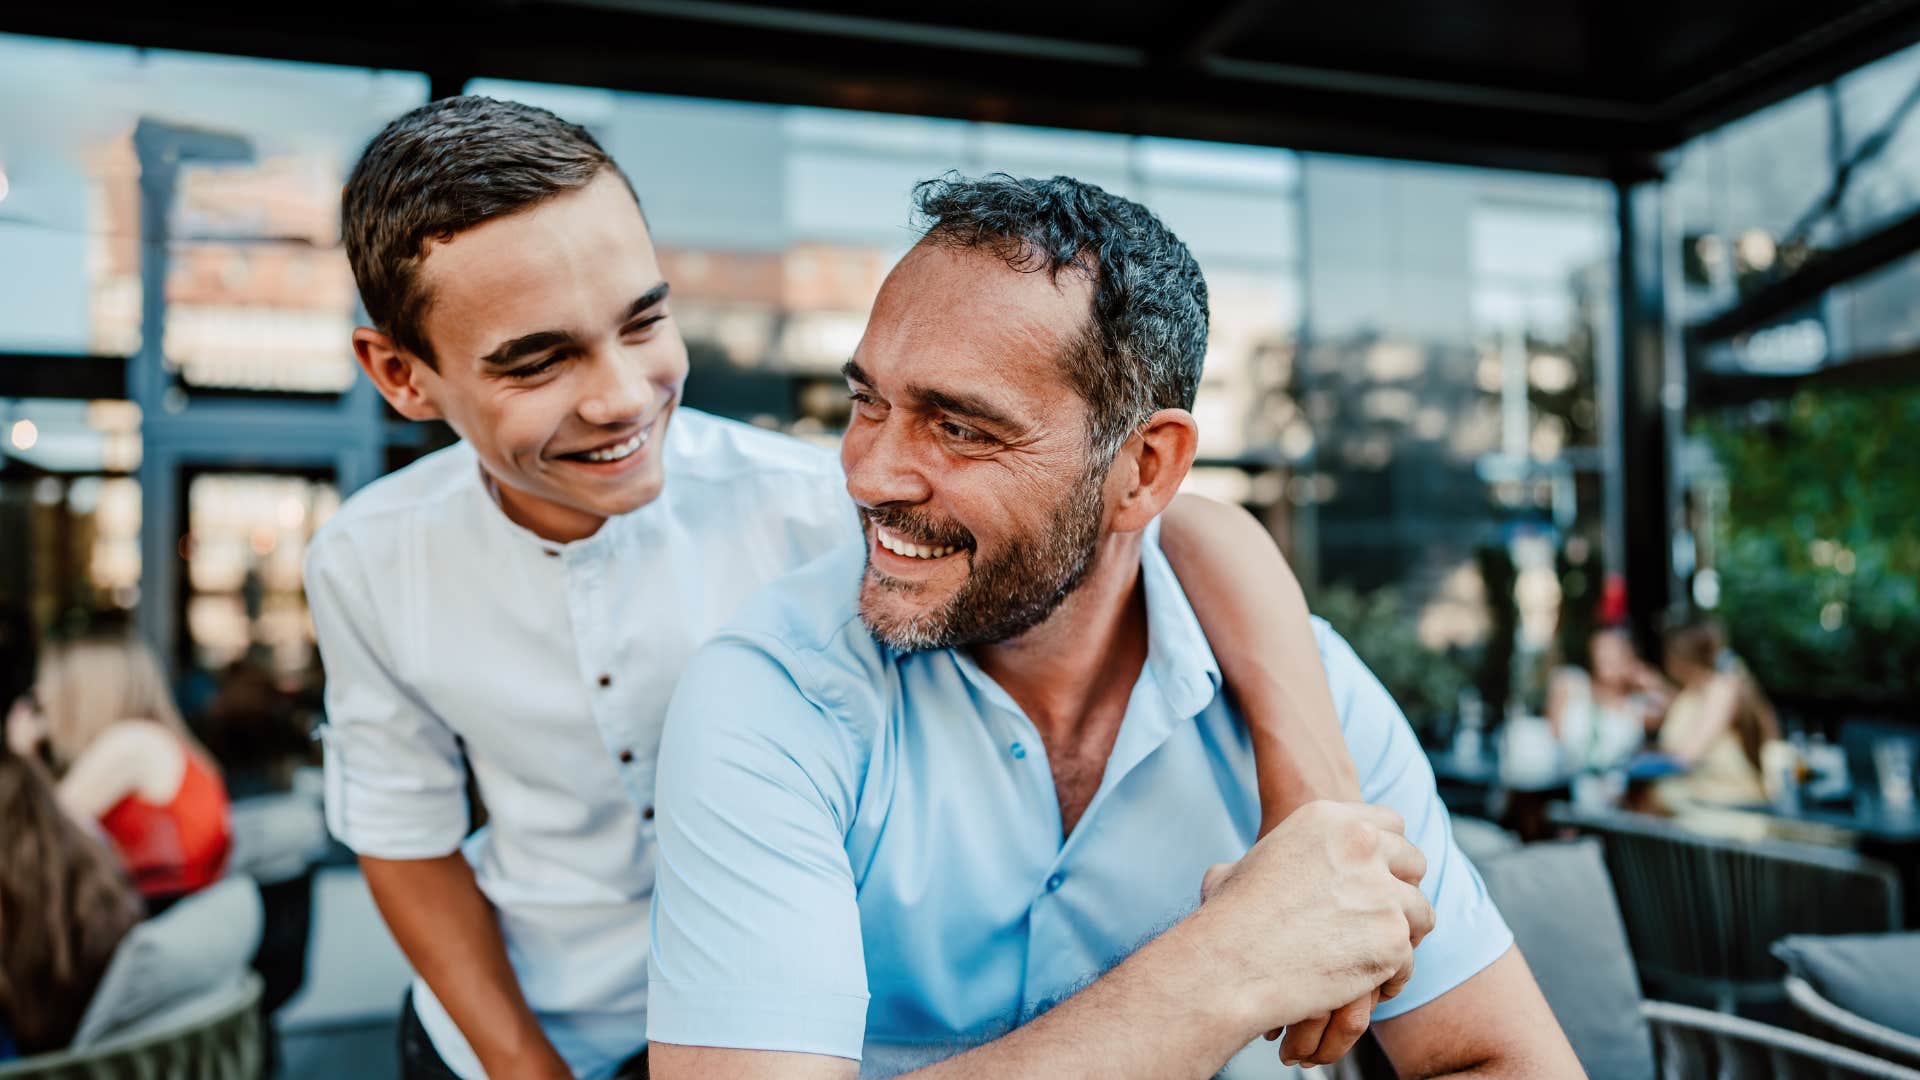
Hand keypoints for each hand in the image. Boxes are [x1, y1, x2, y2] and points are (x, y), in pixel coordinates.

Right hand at [1188, 801, 1432, 1043]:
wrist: (1231, 964)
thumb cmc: (1227, 919)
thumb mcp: (1241, 867)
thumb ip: (1267, 859)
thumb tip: (1249, 869)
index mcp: (1330, 819)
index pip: (1390, 823)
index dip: (1387, 853)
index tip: (1377, 876)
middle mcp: (1363, 845)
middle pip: (1413, 862)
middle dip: (1401, 890)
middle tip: (1381, 918)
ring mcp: (1383, 892)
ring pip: (1421, 912)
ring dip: (1404, 933)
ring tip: (1379, 954)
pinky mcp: (1393, 939)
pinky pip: (1410, 959)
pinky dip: (1393, 975)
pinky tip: (1369, 984)